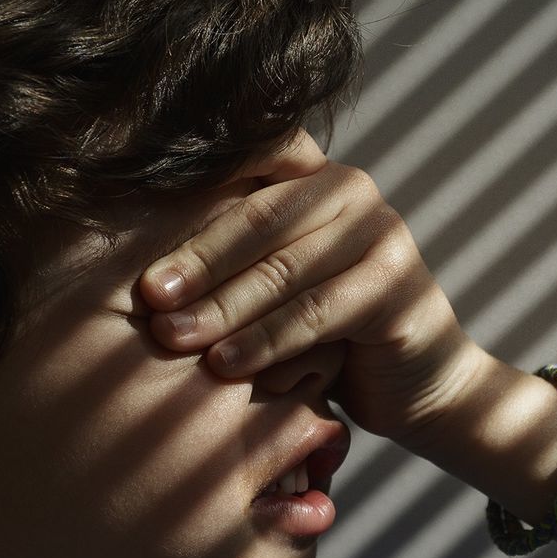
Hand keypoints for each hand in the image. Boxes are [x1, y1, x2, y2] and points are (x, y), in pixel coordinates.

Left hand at [138, 130, 488, 447]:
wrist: (421, 381)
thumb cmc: (332, 335)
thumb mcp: (282, 286)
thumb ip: (238, 260)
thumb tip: (140, 274)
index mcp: (317, 176)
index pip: (244, 177)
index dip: (190, 208)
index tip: (135, 248)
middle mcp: (354, 191)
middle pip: (259, 221)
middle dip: (197, 263)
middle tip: (147, 299)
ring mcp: (382, 234)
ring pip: (284, 270)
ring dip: (222, 306)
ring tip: (172, 337)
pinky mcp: (398, 285)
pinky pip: (316, 313)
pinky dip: (266, 340)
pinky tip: (225, 364)